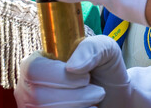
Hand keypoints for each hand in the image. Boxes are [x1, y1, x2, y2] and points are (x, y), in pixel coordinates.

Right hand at [14, 36, 150, 107]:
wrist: (121, 102)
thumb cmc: (111, 74)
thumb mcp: (109, 52)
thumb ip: (94, 48)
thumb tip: (71, 64)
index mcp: (39, 61)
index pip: (32, 70)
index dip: (59, 78)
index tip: (84, 78)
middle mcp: (29, 85)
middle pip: (36, 94)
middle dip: (72, 96)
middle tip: (94, 92)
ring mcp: (33, 104)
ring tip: (91, 101)